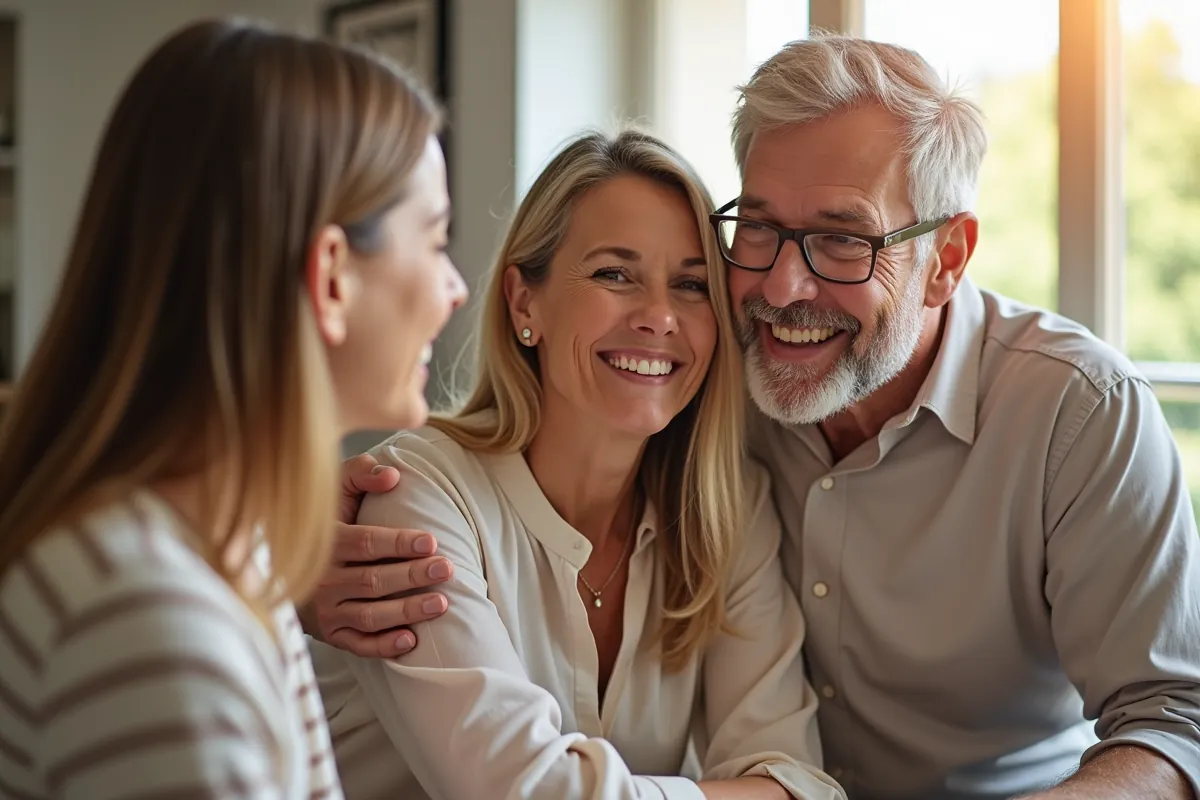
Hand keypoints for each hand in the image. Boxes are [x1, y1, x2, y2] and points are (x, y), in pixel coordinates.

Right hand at [307, 453, 452, 657]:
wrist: (282, 563)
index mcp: (326, 543)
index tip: (431, 542)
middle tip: (447, 569)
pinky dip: (384, 646)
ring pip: (370, 615)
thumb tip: (392, 476)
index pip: (365, 544)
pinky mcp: (330, 633)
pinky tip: (411, 640)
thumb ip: (361, 473)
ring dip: (407, 611)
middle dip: (413, 576)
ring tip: (442, 603)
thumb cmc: (324, 520)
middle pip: (373, 581)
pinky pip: (358, 644)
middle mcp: (323, 580)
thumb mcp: (335, 488)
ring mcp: (326, 610)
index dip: (399, 544)